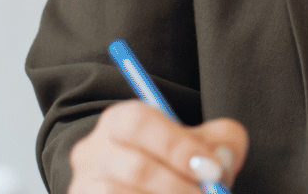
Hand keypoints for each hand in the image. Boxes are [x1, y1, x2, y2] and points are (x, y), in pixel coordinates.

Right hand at [69, 100, 247, 193]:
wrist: (148, 186)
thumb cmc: (176, 164)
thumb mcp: (199, 144)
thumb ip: (220, 141)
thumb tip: (222, 158)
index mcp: (119, 120)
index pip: (139, 122)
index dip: (178, 147)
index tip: (213, 170)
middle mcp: (92, 152)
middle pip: (134, 168)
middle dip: (178, 186)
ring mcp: (84, 186)